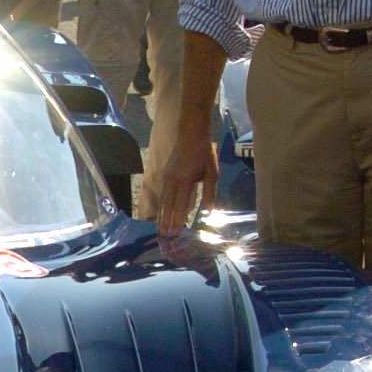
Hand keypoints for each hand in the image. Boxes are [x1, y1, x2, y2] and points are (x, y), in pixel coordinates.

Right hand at [148, 110, 219, 233]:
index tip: (176, 233)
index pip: (180, 205)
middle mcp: (172, 180)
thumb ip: (210, 192)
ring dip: (161, 215)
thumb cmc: (204, 153)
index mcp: (185, 179)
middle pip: (167, 205)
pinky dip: (161, 206)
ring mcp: (166, 177)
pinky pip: (162, 194)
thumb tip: (209, 211)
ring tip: (159, 229)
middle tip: (164, 237)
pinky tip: (161, 214)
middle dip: (165, 222)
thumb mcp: (212, 172)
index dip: (178, 220)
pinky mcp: (165, 175)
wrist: (190, 133)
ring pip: (163, 200)